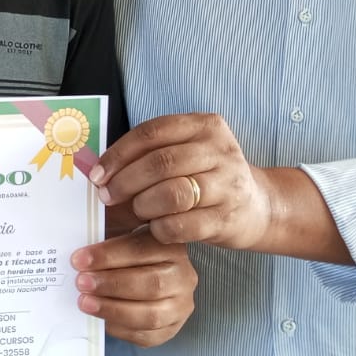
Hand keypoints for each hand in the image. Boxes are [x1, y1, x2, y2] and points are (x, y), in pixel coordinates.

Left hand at [70, 225, 194, 346]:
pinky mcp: (171, 329)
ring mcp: (180, 306)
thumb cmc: (129, 256)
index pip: (140, 249)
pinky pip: (147, 336)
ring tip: (85, 302)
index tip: (79, 260)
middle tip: (81, 282)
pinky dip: (121, 329)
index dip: (108, 255)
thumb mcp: (122, 236)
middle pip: (151, 283)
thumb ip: (106, 237)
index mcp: (171, 246)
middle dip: (111, 284)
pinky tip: (102, 320)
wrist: (147, 278)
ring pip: (151, 314)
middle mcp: (183, 276)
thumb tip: (80, 244)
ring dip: (113, 309)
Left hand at [91, 113, 274, 251]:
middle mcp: (220, 150)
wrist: (258, 206)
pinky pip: (184, 224)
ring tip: (135, 211)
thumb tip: (97, 168)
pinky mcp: (229, 217)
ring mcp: (229, 184)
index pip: (152, 132)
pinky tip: (154, 229)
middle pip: (161, 162)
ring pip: (173, 193)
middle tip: (107, 196)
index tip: (97, 173)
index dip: (119, 153)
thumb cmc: (207, 178)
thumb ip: (151, 153)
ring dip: (143, 205)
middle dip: (126, 181)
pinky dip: (161, 228)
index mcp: (204, 125)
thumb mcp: (186, 153)